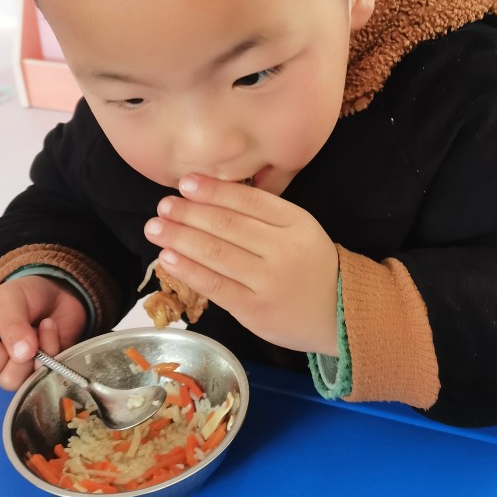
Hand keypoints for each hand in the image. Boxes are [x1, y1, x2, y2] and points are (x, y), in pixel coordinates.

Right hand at [0, 275, 86, 391]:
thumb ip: (11, 323)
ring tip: (37, 330)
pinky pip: (40, 375)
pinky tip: (50, 331)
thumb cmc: (25, 297)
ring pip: (8, 381)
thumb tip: (20, 354)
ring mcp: (10, 372)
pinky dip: (50, 348)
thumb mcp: (11, 298)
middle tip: (11, 337)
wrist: (59, 295)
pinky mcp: (36, 376)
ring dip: (29, 352)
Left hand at [144, 175, 339, 354]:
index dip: (213, 190)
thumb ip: (264, 215)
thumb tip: (208, 196)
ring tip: (155, 228)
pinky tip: (169, 258)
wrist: (340, 314)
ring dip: (180, 239)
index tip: (185, 183)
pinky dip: (189, 270)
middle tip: (163, 206)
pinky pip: (215, 286)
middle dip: (189, 213)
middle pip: (228, 226)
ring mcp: (268, 282)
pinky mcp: (255, 310)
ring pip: (217, 254)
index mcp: (296, 222)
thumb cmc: (311, 267)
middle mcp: (283, 249)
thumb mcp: (300, 230)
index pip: (249, 200)